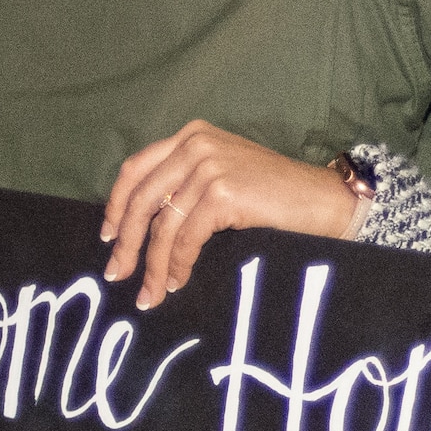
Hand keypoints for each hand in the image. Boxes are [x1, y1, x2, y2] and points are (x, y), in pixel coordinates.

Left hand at [101, 121, 357, 308]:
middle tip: (117, 274)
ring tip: (150, 294)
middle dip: (126, 242)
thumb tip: (142, 227)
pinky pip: (187, 237)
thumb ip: (186, 184)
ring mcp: (209, 166)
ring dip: (153, 265)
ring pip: (163, 224)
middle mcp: (196, 144)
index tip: (107, 237)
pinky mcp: (223, 192)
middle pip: (142, 198)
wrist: (323, 201)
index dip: (116, 206)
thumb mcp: (224, 176)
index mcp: (191, 135)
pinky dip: (179, 265)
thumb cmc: (276, 196)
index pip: (136, 169)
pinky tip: (178, 281)